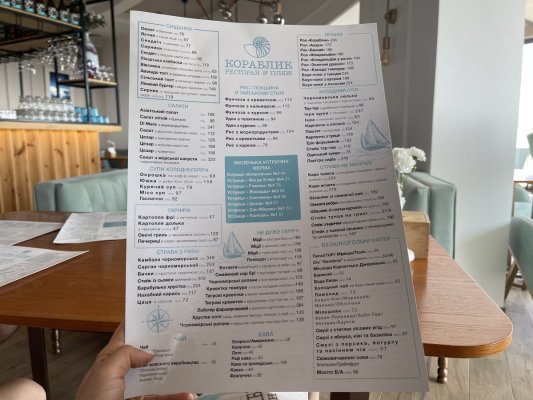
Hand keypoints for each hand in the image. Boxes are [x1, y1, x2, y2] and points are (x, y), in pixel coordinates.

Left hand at [76, 322, 194, 399]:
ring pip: (158, 377)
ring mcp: (134, 390)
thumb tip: (148, 352)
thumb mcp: (105, 371)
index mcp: (110, 359)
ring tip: (191, 366)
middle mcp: (123, 373)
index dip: (139, 322)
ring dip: (174, 373)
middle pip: (146, 355)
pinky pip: (163, 397)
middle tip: (183, 338)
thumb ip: (126, 355)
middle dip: (163, 347)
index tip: (159, 312)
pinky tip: (188, 393)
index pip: (126, 334)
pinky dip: (176, 395)